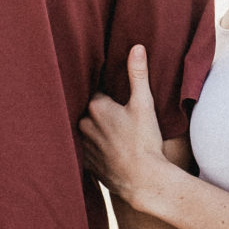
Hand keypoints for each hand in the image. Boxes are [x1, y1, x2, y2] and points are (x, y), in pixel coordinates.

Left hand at [81, 47, 171, 213]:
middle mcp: (84, 125)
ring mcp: (83, 146)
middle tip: (115, 114)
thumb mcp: (144, 104)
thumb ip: (138, 74)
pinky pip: (86, 151)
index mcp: (96, 107)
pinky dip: (95, 149)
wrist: (143, 180)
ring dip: (94, 129)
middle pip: (88, 111)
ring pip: (85, 131)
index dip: (105, 93)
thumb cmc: (144, 142)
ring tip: (111, 131)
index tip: (113, 94)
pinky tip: (108, 150)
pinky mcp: (86, 164)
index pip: (95, 92)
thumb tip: (136, 47)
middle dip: (98, 111)